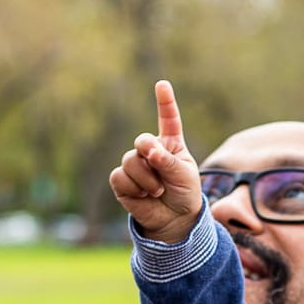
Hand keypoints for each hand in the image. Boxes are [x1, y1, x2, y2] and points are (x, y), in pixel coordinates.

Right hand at [108, 78, 202, 243]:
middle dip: (150, 154)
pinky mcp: (122, 180)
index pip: (168, 119)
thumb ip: (167, 160)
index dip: (165, 102)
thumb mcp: (183, 175)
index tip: (162, 85)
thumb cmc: (183, 193)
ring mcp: (135, 164)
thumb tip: (148, 151)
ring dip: (147, 180)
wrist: (174, 219)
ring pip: (130, 161)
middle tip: (160, 170)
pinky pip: (120, 177)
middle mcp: (151, 150)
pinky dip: (134, 189)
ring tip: (157, 191)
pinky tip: (143, 196)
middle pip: (142, 141)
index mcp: (170, 144)